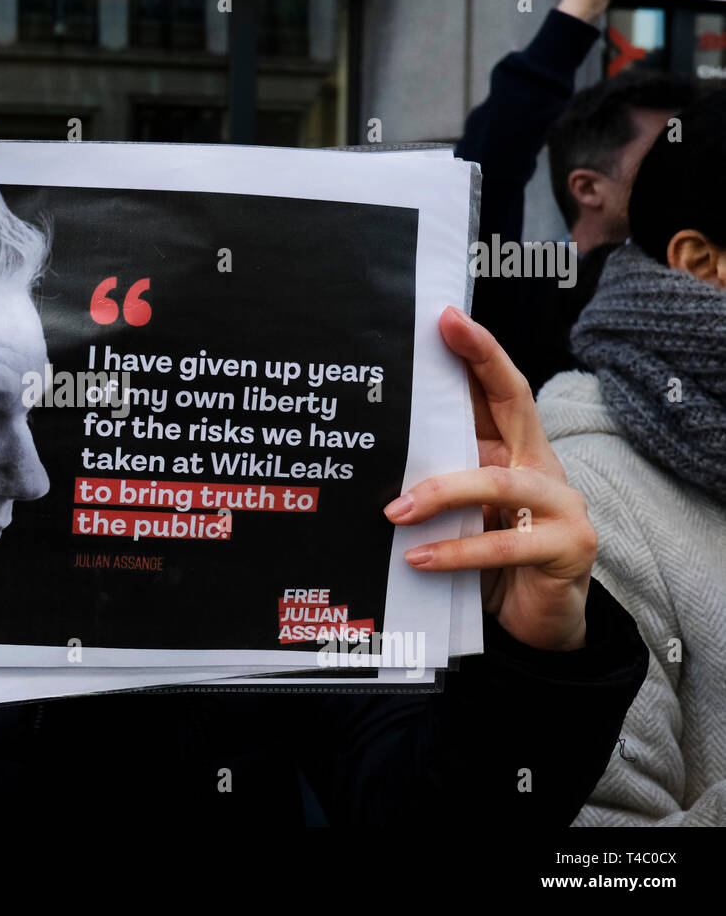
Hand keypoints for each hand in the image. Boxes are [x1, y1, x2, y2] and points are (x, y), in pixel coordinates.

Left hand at [383, 307, 594, 651]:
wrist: (536, 622)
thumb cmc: (489, 560)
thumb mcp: (460, 513)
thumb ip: (436, 479)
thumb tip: (373, 451)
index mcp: (515, 452)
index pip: (501, 391)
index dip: (478, 352)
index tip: (445, 317)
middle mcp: (542, 468)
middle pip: (516, 404)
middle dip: (481, 362)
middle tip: (439, 334)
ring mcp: (562, 506)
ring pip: (501, 483)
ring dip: (442, 493)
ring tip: (394, 511)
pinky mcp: (567, 549)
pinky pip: (504, 546)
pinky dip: (457, 552)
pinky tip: (416, 558)